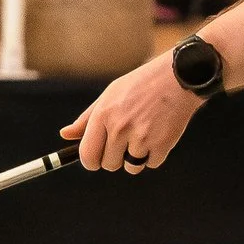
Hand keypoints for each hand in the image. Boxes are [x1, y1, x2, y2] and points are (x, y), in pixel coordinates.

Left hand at [61, 52, 202, 172]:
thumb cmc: (142, 85)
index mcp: (104, 115)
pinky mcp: (161, 145)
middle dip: (116, 157)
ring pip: (131, 167)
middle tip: (127, 139)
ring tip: (144, 134)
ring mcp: (141, 138)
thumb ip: (87, 118)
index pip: (87, 155)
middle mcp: (120, 128)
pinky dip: (154, 154)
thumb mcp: (110, 94)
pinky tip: (158, 134)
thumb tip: (65, 135)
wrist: (179, 77)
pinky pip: (151, 164)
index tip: (98, 159)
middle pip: (109, 165)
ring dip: (136, 157)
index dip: (91, 161)